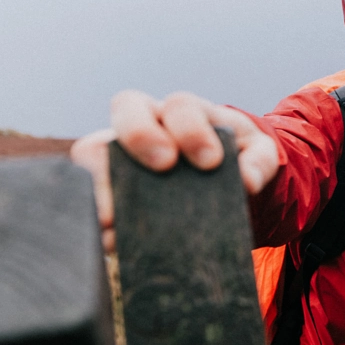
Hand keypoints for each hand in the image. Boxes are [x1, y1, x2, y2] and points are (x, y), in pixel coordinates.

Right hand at [70, 90, 278, 252]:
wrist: (219, 179)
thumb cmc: (235, 157)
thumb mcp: (257, 154)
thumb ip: (260, 161)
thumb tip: (246, 180)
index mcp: (184, 111)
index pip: (180, 106)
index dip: (192, 130)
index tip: (212, 162)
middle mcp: (145, 121)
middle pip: (127, 108)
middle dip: (143, 134)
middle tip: (165, 167)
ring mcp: (118, 150)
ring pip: (92, 149)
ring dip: (101, 179)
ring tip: (116, 217)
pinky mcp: (102, 183)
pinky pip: (85, 192)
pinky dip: (93, 214)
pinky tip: (110, 239)